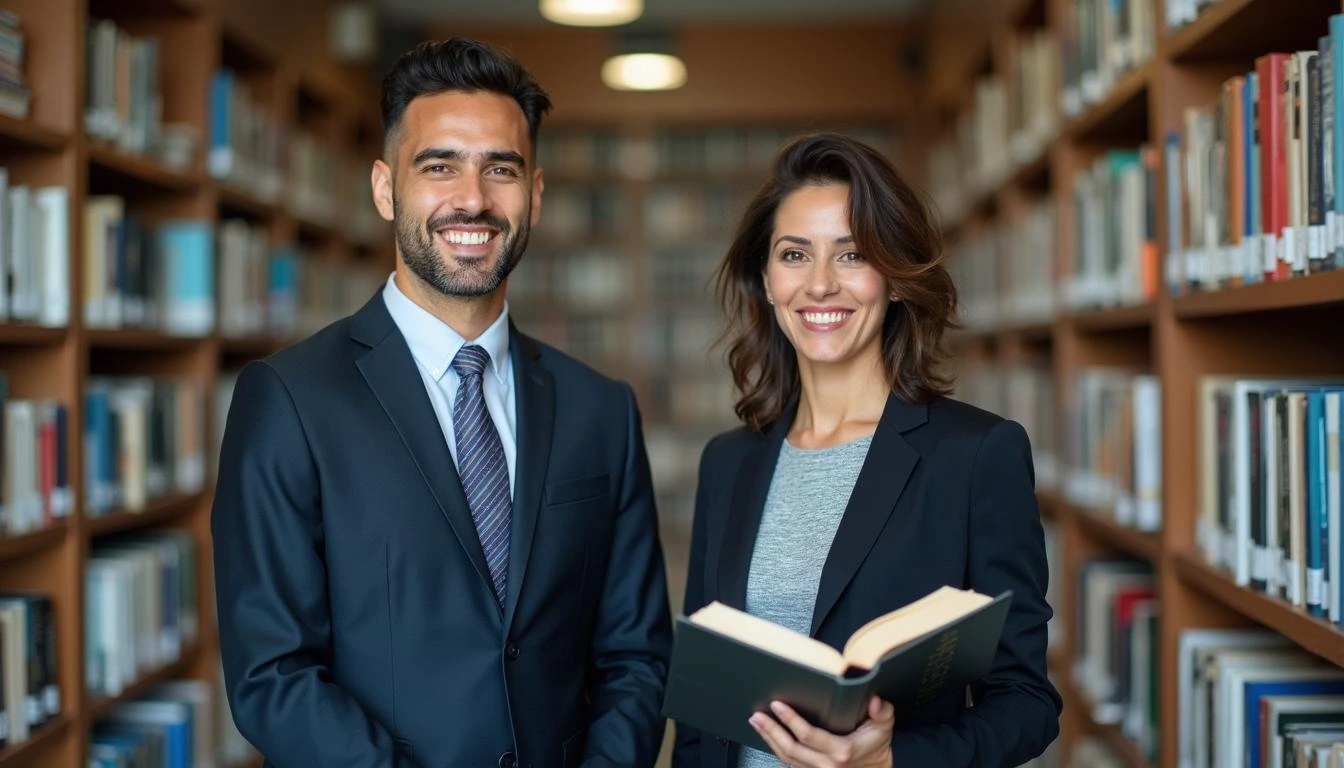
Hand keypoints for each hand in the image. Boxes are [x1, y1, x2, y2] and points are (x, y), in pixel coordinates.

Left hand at [748, 696, 893, 767]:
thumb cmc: (877, 748)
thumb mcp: (884, 727)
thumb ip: (882, 712)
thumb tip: (875, 702)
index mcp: (841, 751)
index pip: (808, 735)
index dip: (790, 720)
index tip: (778, 706)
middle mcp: (827, 765)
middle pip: (791, 748)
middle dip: (771, 730)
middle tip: (757, 715)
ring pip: (787, 758)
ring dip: (770, 740)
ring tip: (757, 723)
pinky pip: (790, 764)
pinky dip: (778, 750)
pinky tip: (769, 738)